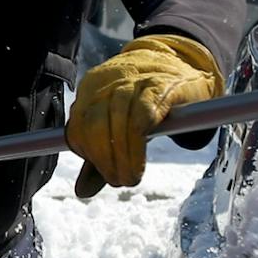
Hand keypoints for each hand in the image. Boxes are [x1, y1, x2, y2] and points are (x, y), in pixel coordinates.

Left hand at [66, 34, 222, 198]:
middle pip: (94, 126)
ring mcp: (134, 81)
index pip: (77, 127)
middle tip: (118, 179)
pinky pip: (142, 116)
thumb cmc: (144, 101)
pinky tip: (140, 160)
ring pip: (118, 122)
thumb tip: (82, 192)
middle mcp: (108, 82)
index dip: (87, 153)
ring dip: (123, 157)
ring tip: (130, 177)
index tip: (101, 171)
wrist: (181, 65)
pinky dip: (137, 144)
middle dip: (103, 160)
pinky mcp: (160, 86)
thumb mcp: (118, 126)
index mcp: (90, 89)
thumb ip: (99, 156)